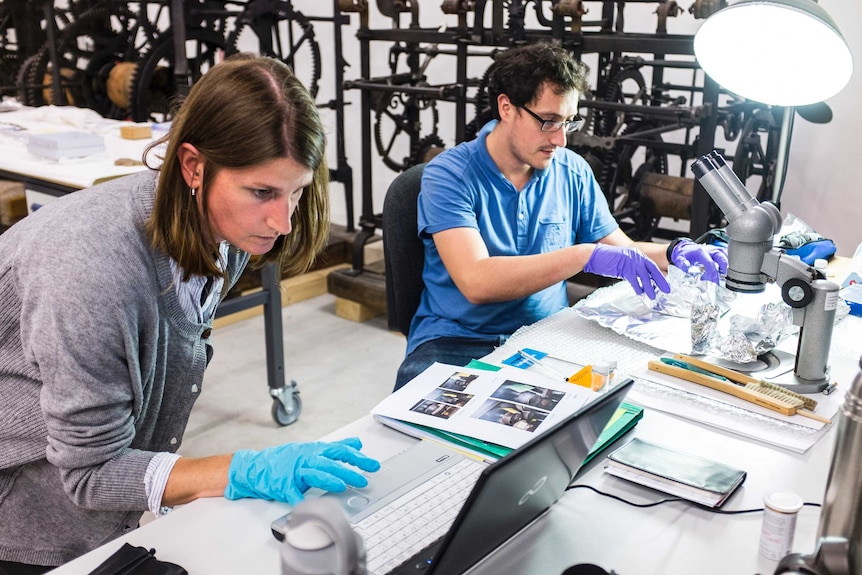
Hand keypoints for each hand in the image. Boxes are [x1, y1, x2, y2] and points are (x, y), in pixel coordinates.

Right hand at [224, 437, 380, 504]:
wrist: (257, 467)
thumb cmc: (286, 460)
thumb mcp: (312, 450)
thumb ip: (334, 449)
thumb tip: (357, 444)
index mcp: (315, 450)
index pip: (340, 451)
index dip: (357, 457)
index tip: (372, 464)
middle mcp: (306, 457)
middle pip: (330, 462)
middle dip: (348, 470)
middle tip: (363, 479)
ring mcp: (293, 470)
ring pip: (313, 473)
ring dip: (328, 479)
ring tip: (342, 486)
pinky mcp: (282, 483)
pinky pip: (291, 491)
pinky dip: (298, 498)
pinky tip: (306, 504)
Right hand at [584, 244, 669, 298]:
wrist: (593, 255)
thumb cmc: (605, 260)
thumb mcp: (622, 263)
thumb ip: (632, 269)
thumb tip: (640, 279)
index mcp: (636, 254)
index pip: (651, 265)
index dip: (659, 275)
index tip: (665, 283)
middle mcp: (635, 256)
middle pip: (652, 269)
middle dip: (660, 280)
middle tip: (667, 289)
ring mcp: (629, 260)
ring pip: (644, 275)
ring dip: (649, 286)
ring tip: (653, 296)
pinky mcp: (622, 266)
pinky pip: (633, 278)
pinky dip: (637, 286)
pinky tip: (640, 292)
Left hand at [669, 239, 727, 283]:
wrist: (685, 249)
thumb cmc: (684, 255)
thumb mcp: (679, 259)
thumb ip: (682, 263)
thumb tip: (686, 266)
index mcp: (701, 252)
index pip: (710, 264)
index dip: (713, 274)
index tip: (715, 282)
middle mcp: (710, 250)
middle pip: (721, 258)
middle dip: (724, 269)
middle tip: (724, 279)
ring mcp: (715, 250)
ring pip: (726, 256)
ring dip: (727, 266)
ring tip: (725, 275)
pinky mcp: (718, 251)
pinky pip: (726, 255)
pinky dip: (727, 262)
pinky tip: (725, 270)